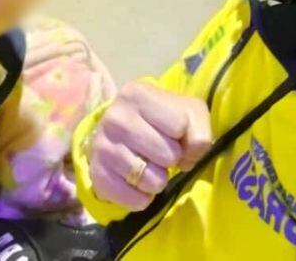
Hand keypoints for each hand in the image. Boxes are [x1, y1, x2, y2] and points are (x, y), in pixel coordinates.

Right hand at [87, 80, 212, 209]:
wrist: (121, 135)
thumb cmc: (161, 121)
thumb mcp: (188, 112)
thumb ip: (199, 130)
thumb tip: (189, 156)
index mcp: (136, 94)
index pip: (179, 125)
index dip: (182, 134)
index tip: (173, 133)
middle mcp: (114, 117)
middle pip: (168, 155)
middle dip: (171, 158)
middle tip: (160, 152)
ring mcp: (102, 147)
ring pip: (153, 181)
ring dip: (158, 179)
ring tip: (149, 165)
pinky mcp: (97, 176)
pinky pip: (137, 201)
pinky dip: (144, 198)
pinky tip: (137, 182)